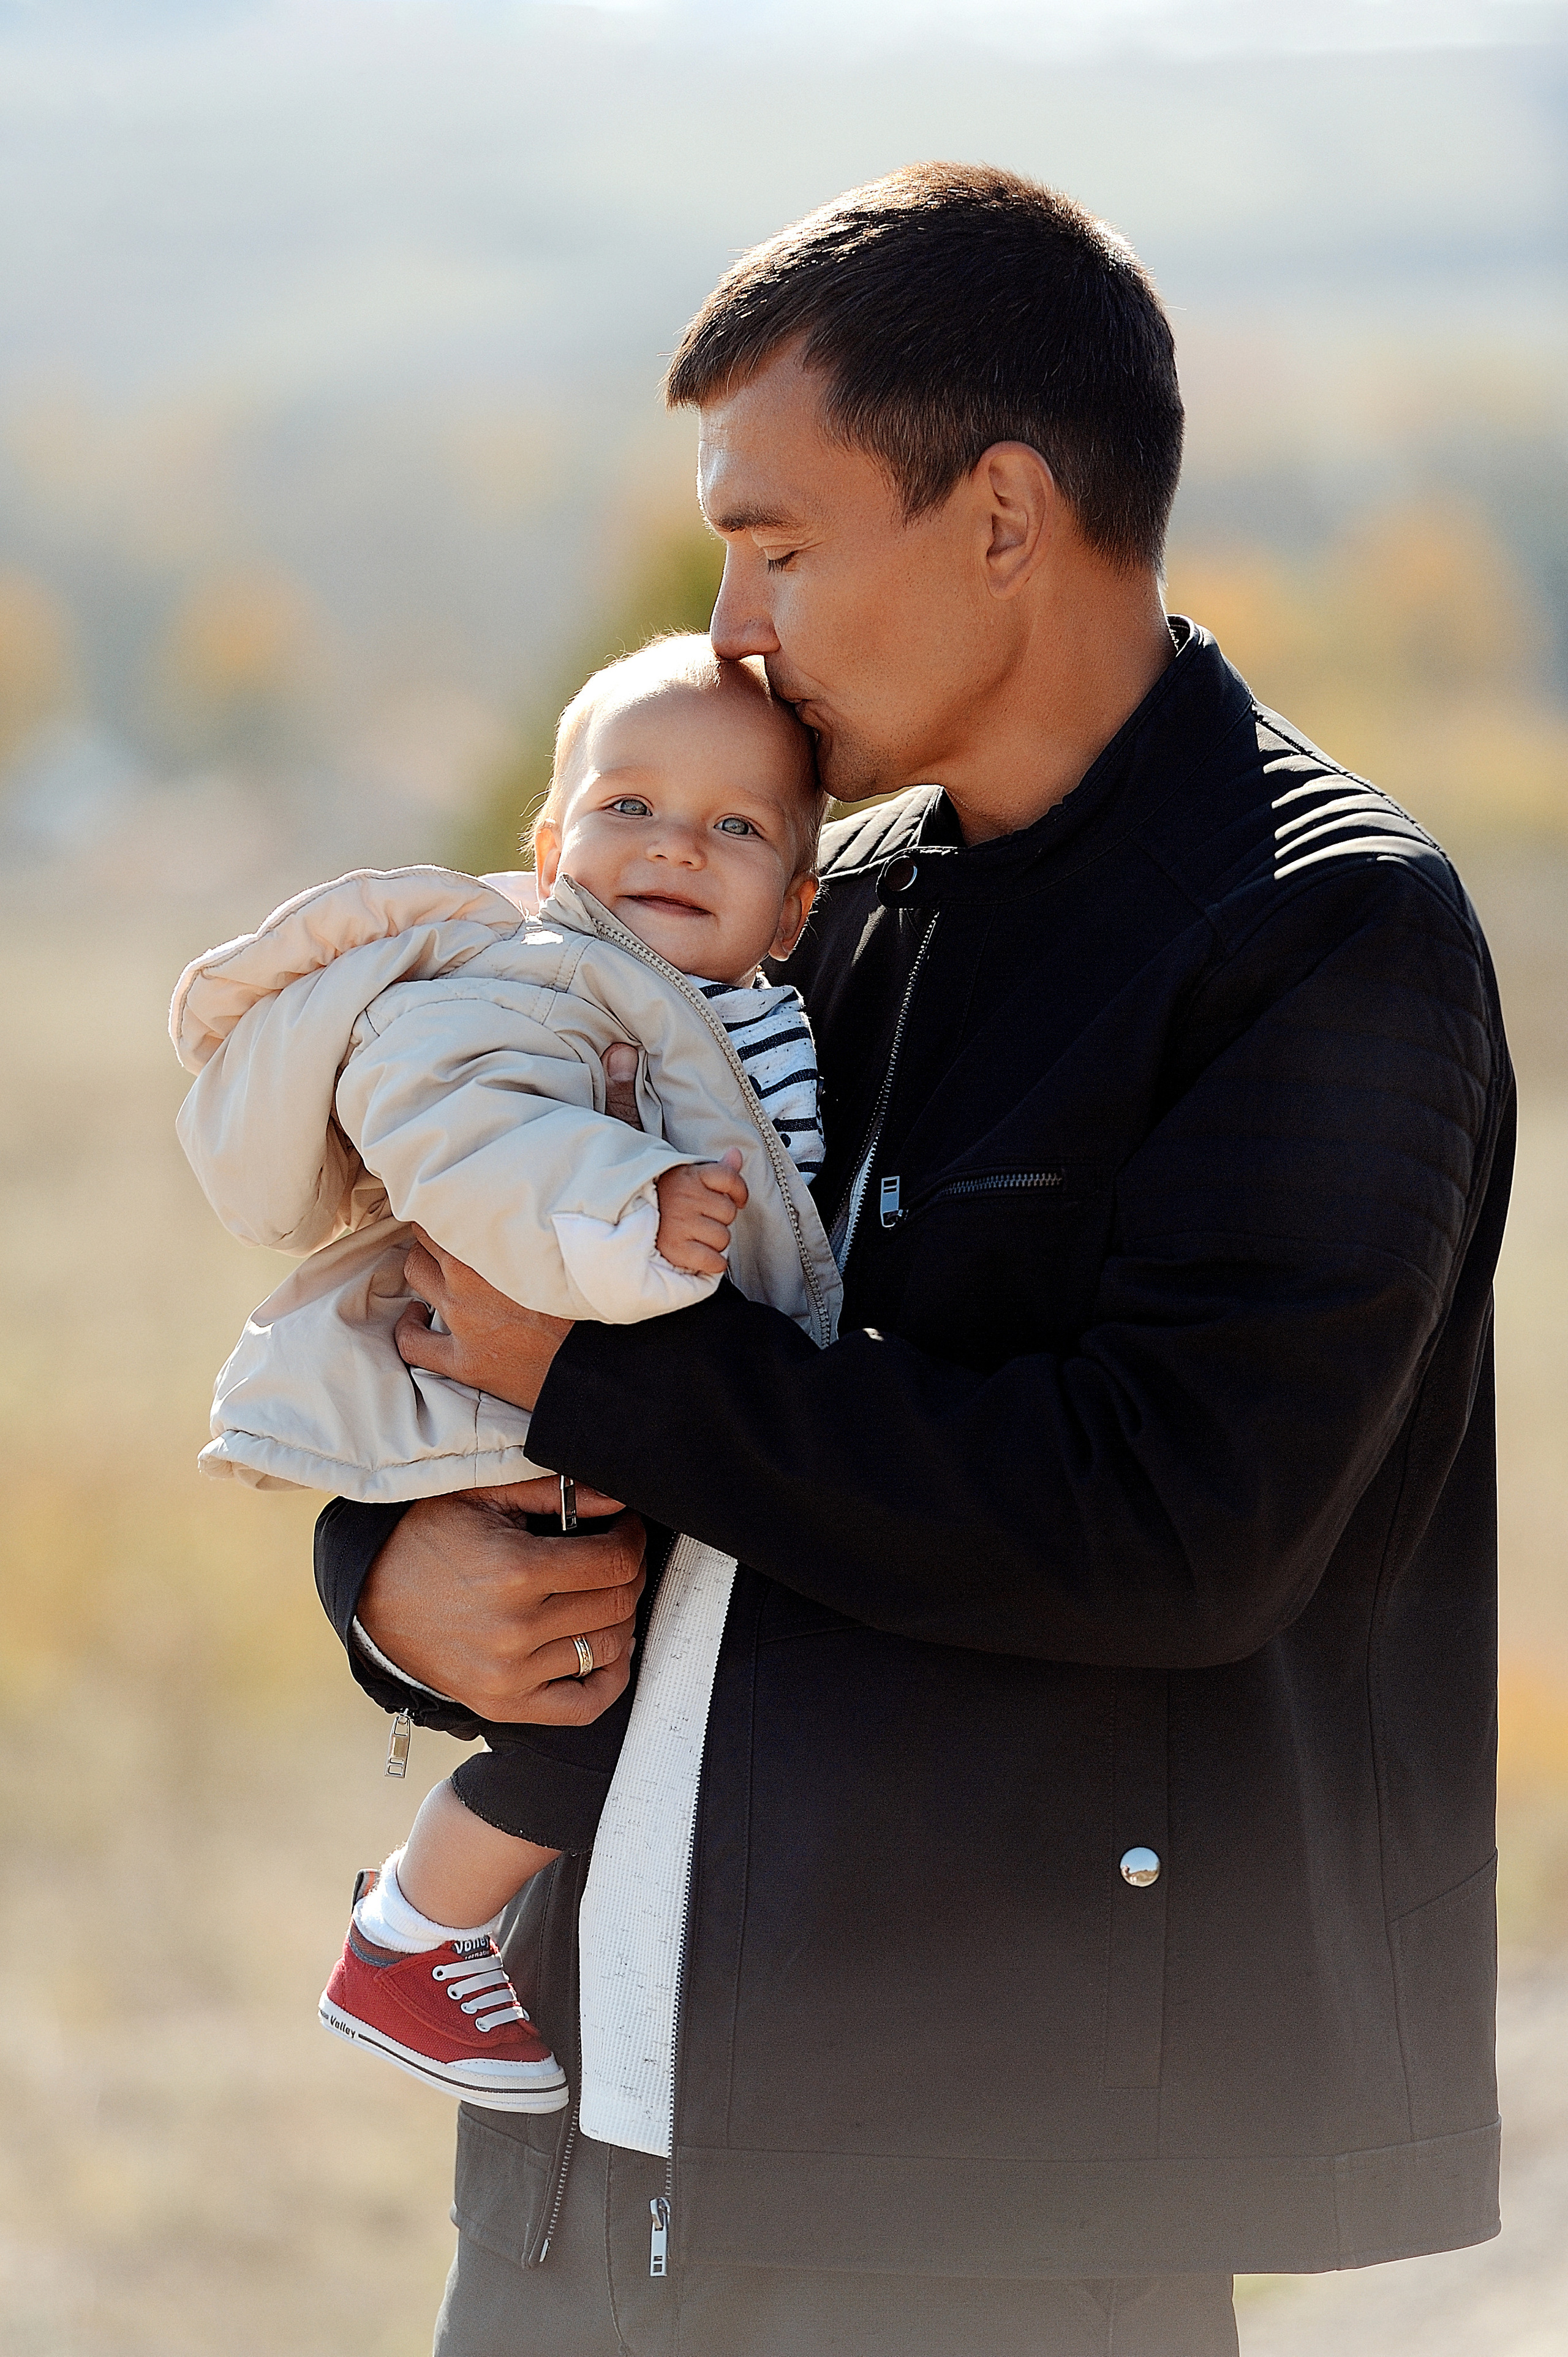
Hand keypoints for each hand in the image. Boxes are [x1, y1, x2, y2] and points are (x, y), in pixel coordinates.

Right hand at [357, 1476, 645, 1723]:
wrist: (370, 1590)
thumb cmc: (426, 1535)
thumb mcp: (486, 1496)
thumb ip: (557, 1493)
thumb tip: (618, 1498)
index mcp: (516, 1572)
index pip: (616, 1562)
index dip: (631, 1539)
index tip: (623, 1529)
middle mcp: (516, 1631)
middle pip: (617, 1604)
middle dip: (629, 1573)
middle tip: (616, 1557)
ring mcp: (510, 1675)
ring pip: (608, 1649)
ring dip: (618, 1618)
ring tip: (602, 1595)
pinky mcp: (503, 1705)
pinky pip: (584, 1706)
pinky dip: (608, 1679)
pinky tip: (605, 1649)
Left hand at [393, 1039, 645, 1408]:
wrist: (630, 1363)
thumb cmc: (627, 1273)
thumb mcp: (627, 1189)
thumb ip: (620, 1114)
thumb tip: (622, 1048)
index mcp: (499, 1221)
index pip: (446, 1188)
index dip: (450, 1183)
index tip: (452, 1177)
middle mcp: (469, 1265)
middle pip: (425, 1231)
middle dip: (438, 1224)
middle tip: (453, 1220)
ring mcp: (462, 1315)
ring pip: (416, 1278)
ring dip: (427, 1270)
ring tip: (445, 1263)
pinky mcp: (465, 1360)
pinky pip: (416, 1341)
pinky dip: (415, 1332)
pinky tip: (424, 1323)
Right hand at [656, 1150, 746, 1273]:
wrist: (627, 1216)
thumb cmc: (664, 1199)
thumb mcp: (688, 1176)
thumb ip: (717, 1168)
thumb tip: (736, 1154)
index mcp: (690, 1176)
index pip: (730, 1178)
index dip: (739, 1191)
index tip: (738, 1200)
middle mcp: (686, 1197)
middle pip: (729, 1212)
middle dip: (721, 1219)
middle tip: (703, 1220)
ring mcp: (681, 1223)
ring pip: (723, 1238)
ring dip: (716, 1242)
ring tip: (698, 1237)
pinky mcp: (675, 1249)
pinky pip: (713, 1261)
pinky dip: (713, 1263)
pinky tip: (703, 1257)